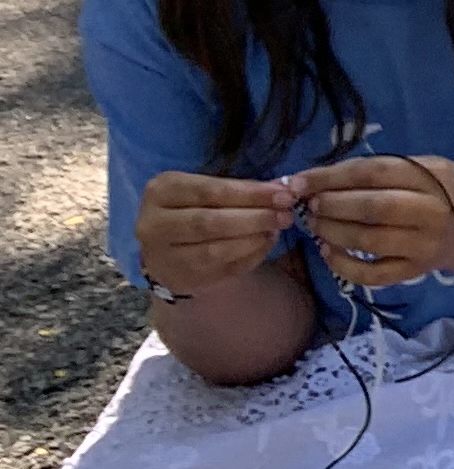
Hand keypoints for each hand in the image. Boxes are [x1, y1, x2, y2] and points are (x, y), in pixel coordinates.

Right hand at [137, 169, 295, 292]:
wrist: (169, 245)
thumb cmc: (195, 207)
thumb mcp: (210, 189)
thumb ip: (241, 188)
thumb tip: (283, 188)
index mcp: (161, 191)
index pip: (210, 191)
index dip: (250, 193)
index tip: (284, 193)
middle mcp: (153, 224)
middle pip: (209, 222)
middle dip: (254, 218)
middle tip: (286, 214)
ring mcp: (162, 257)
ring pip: (213, 251)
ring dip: (253, 240)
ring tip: (277, 229)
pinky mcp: (179, 279)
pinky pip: (220, 270)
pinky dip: (249, 257)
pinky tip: (265, 244)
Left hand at [291, 155, 453, 289]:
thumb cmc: (439, 190)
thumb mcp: (422, 167)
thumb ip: (378, 170)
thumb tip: (317, 179)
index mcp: (431, 177)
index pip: (374, 173)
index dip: (331, 177)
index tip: (299, 181)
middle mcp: (430, 211)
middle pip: (372, 208)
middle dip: (331, 206)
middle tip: (309, 206)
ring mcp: (423, 245)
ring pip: (369, 241)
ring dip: (332, 232)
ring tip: (315, 225)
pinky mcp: (415, 271)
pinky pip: (374, 275)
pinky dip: (344, 266)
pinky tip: (327, 252)